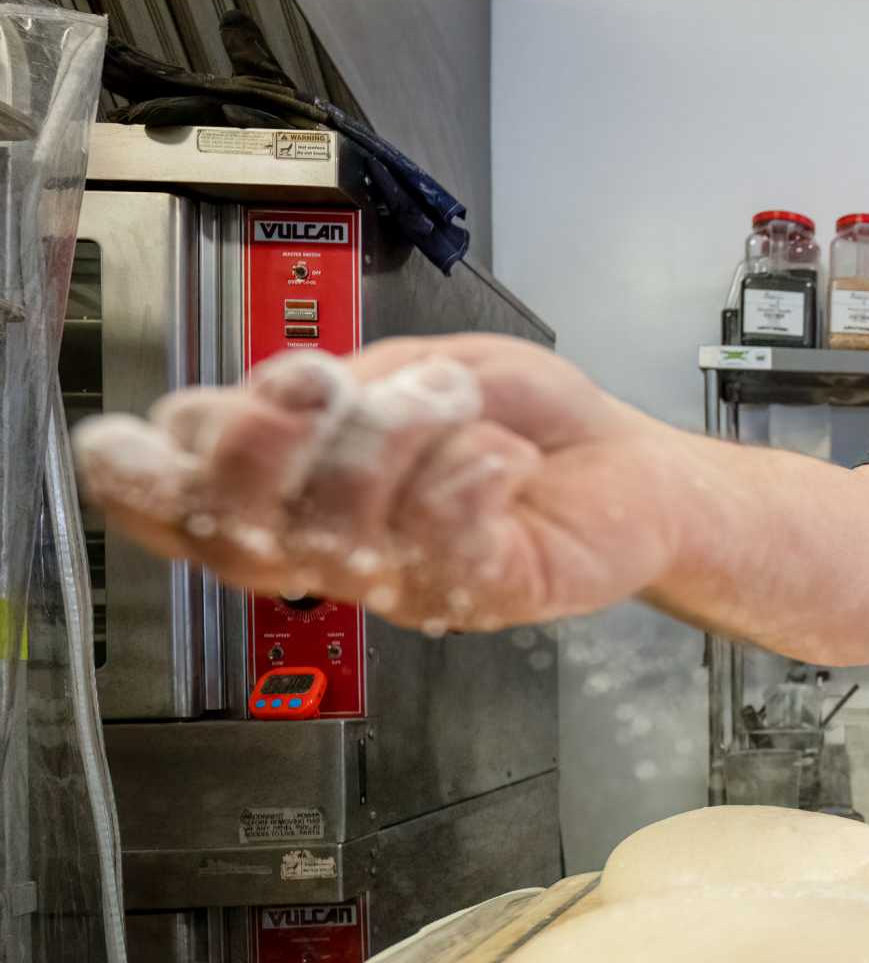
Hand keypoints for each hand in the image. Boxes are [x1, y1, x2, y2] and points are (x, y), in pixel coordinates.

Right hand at [74, 334, 679, 631]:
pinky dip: (472, 473)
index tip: (150, 434)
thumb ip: (340, 384)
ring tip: (450, 399)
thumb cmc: (518, 416)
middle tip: (311, 389)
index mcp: (296, 488)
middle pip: (238, 541)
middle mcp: (335, 549)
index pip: (184, 511)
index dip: (146, 484)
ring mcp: (403, 583)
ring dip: (391, 440)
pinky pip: (442, 542)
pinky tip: (506, 456)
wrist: (629, 464)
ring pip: (340, 531)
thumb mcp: (416, 365)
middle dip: (255, 454)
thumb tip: (269, 397)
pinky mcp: (479, 597)